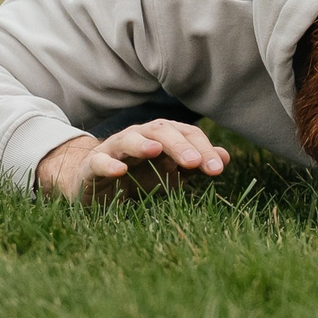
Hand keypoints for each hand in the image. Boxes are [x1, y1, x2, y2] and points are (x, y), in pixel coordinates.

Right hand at [37, 119, 229, 203]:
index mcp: (161, 137)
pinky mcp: (92, 167)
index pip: (186, 135)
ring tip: (156, 151)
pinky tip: (119, 170)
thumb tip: (225, 157)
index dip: (202, 149)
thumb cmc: (138, 177)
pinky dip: (108, 164)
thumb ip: (195, 165)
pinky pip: (99, 161)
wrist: (95, 186)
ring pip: (128, 139)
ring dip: (143, 144)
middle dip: (179, 145)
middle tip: (194, 162)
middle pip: (161, 131)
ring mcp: (114, 150)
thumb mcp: (170, 174)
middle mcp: (139, 137)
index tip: (217, 169)